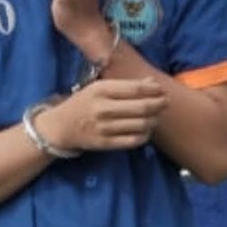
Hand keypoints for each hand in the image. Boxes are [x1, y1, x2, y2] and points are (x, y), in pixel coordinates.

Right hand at [37, 77, 168, 155]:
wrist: (60, 126)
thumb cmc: (84, 103)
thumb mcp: (99, 88)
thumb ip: (126, 86)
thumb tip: (153, 83)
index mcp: (100, 90)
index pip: (135, 89)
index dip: (154, 90)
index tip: (162, 90)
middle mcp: (102, 108)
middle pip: (142, 107)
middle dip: (159, 104)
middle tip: (166, 102)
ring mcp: (104, 127)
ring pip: (141, 124)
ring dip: (154, 120)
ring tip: (156, 116)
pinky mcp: (106, 143)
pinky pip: (134, 140)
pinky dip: (145, 135)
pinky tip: (146, 130)